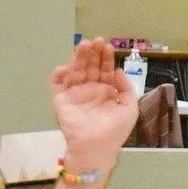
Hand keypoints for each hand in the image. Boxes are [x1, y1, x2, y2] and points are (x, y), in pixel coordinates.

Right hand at [52, 38, 137, 172]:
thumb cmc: (115, 131)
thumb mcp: (130, 108)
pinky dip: (59, 76)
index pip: (104, 69)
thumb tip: (118, 70)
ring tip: (83, 45)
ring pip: (75, 71)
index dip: (105, 58)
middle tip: (95, 41)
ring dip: (78, 58)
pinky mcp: (61, 101)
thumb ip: (127, 88)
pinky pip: (57, 85)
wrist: (97, 148)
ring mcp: (75, 94)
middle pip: (89, 66)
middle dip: (92, 54)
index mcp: (105, 91)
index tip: (107, 46)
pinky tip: (65, 67)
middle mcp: (90, 90)